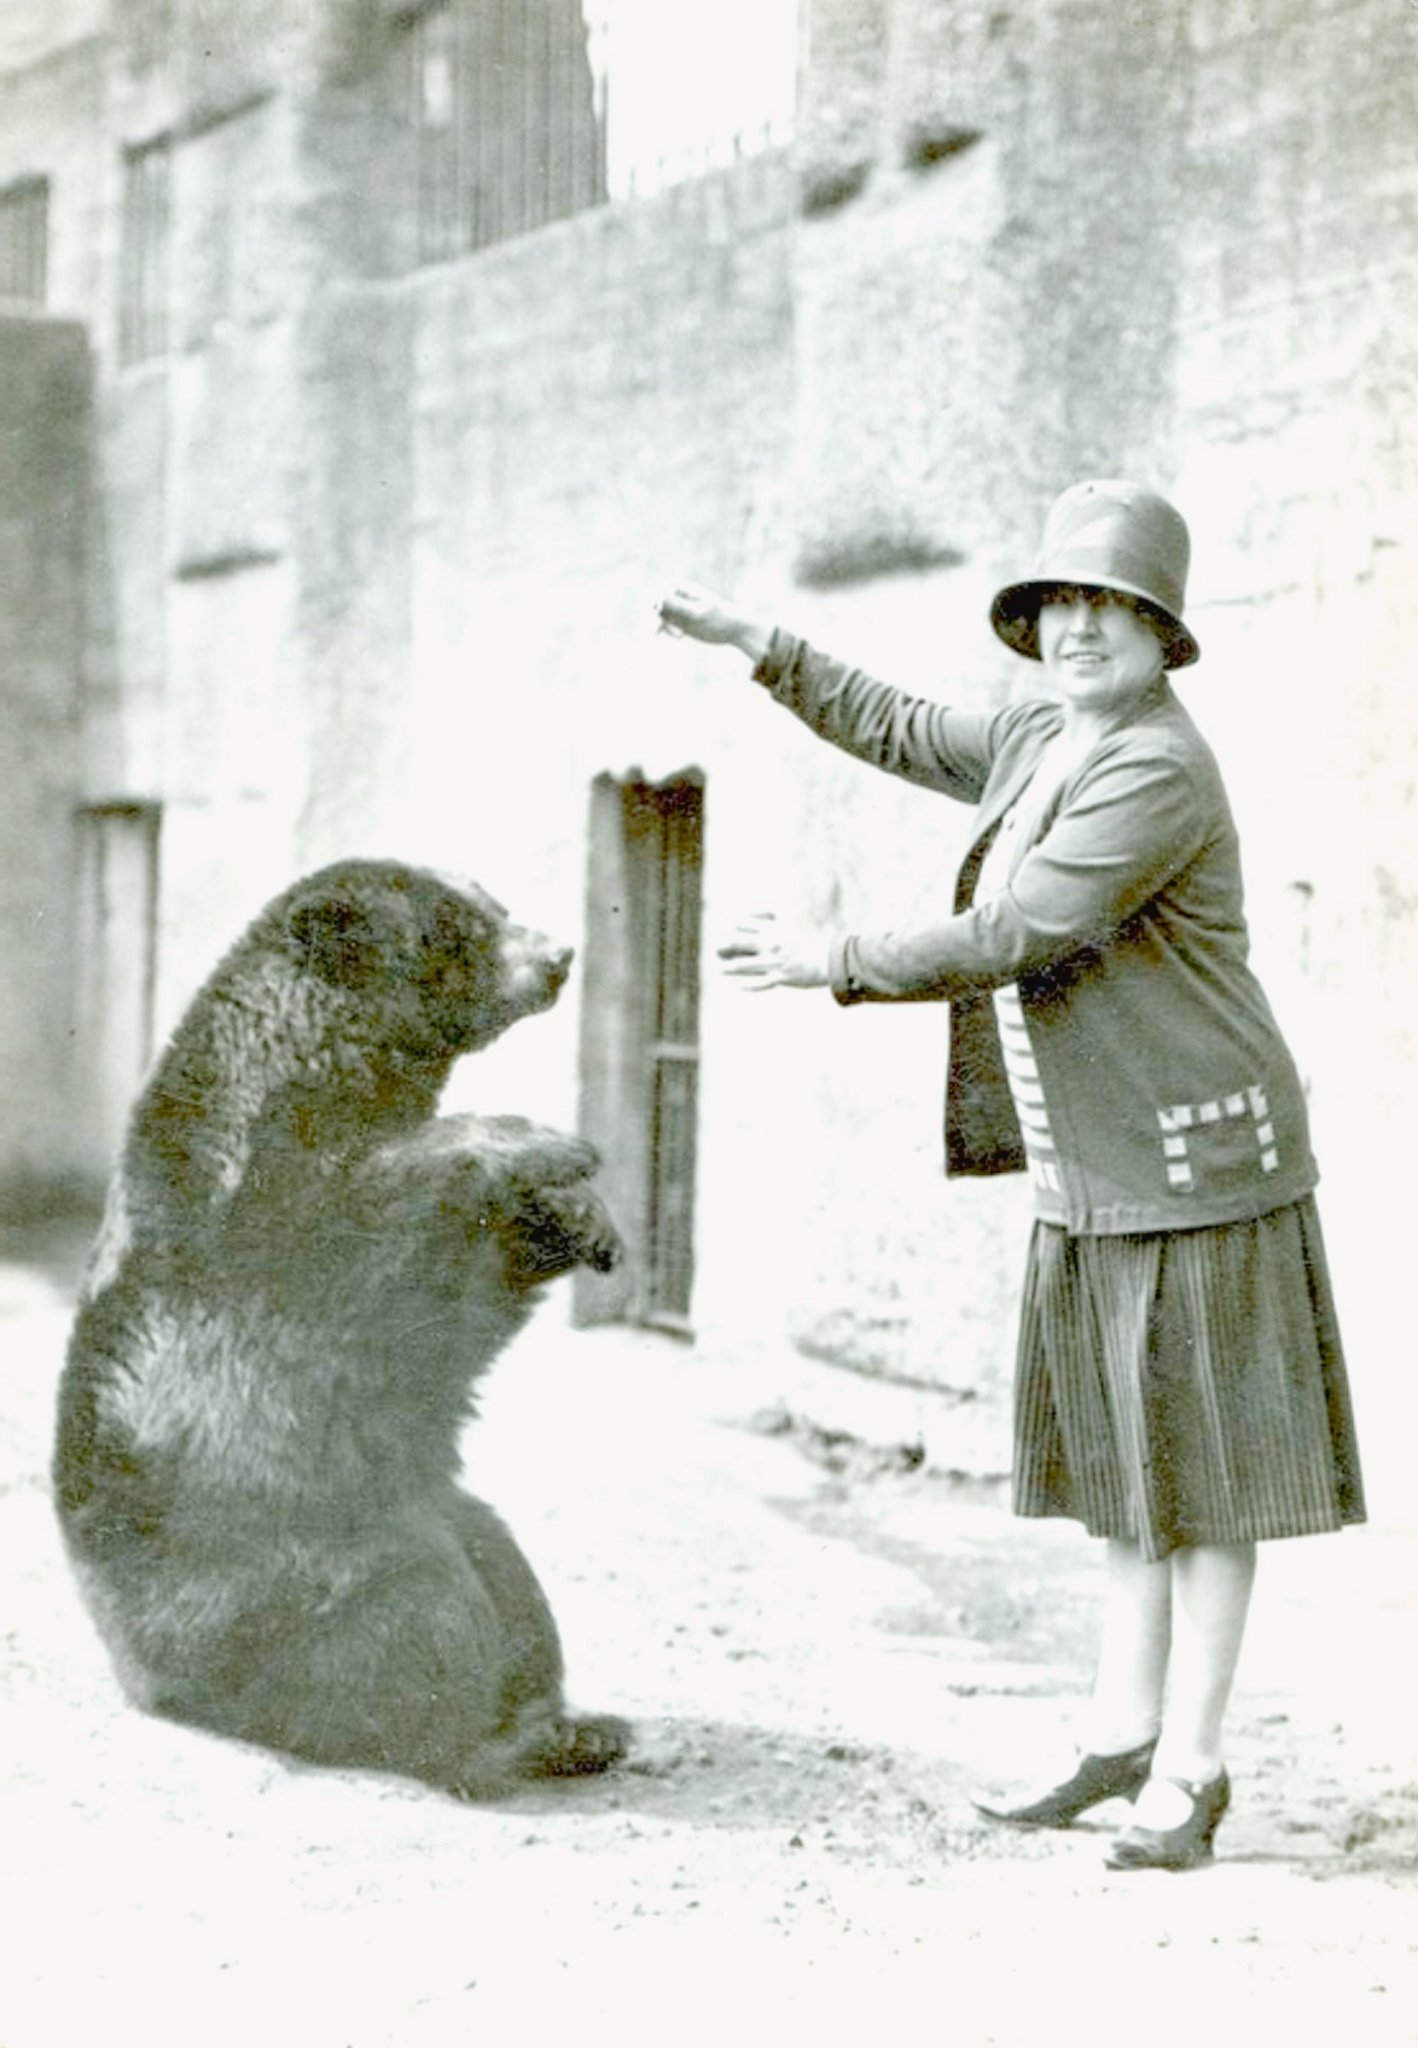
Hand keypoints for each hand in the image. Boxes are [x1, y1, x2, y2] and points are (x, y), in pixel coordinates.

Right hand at [656, 583, 770, 661]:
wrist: (732, 629)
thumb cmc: (719, 618)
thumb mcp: (699, 613)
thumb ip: (680, 607)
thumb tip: (660, 599)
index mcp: (680, 587)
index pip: (658, 590)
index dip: (653, 601)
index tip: (658, 611)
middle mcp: (675, 596)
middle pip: (652, 602)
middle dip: (652, 616)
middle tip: (657, 629)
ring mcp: (675, 609)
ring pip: (655, 615)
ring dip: (659, 626)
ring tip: (679, 635)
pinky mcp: (676, 621)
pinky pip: (661, 624)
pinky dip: (662, 630)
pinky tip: (679, 637)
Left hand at [717, 912, 828, 991]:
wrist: (829, 960)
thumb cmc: (811, 941)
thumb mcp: (793, 924)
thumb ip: (776, 919)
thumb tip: (763, 917)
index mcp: (774, 928)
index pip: (743, 924)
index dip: (733, 927)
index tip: (730, 932)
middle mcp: (770, 943)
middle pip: (737, 942)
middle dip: (724, 946)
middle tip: (718, 950)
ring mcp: (774, 962)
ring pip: (742, 965)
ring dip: (728, 967)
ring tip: (721, 969)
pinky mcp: (780, 978)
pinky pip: (759, 983)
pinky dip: (747, 985)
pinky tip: (739, 985)